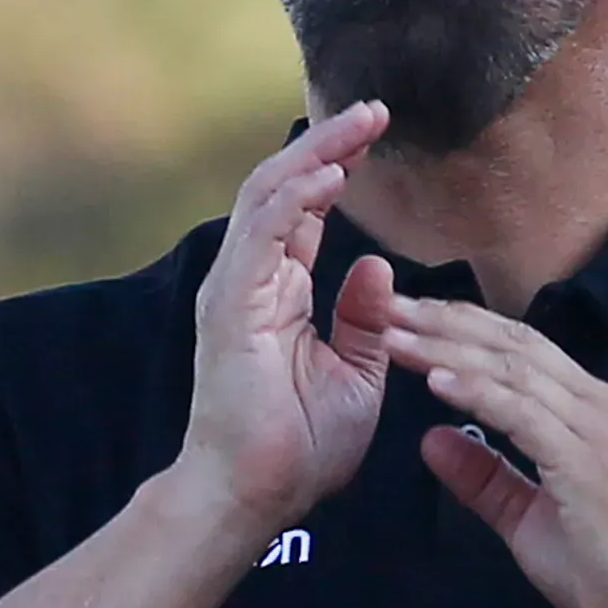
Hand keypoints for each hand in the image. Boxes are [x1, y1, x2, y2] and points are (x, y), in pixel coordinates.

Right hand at [177, 104, 397, 534]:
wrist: (257, 497)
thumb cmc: (300, 448)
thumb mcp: (354, 374)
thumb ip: (363, 320)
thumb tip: (376, 268)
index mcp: (278, 292)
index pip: (306, 210)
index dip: (337, 166)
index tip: (377, 133)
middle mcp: (252, 279)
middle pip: (286, 188)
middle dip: (330, 144)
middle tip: (375, 109)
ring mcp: (236, 288)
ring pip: (268, 196)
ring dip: (316, 155)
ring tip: (361, 125)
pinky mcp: (231, 306)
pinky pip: (263, 236)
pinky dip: (296, 200)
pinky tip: (333, 174)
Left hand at [385, 298, 607, 607]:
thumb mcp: (530, 519)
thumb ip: (485, 478)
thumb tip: (432, 438)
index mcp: (594, 412)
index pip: (522, 352)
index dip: (463, 330)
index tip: (410, 319)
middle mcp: (602, 407)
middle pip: (515, 346)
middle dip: (447, 323)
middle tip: (389, 306)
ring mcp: (600, 430)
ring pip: (515, 370)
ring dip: (449, 349)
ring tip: (396, 334)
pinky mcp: (590, 461)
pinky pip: (524, 414)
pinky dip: (478, 393)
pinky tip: (436, 381)